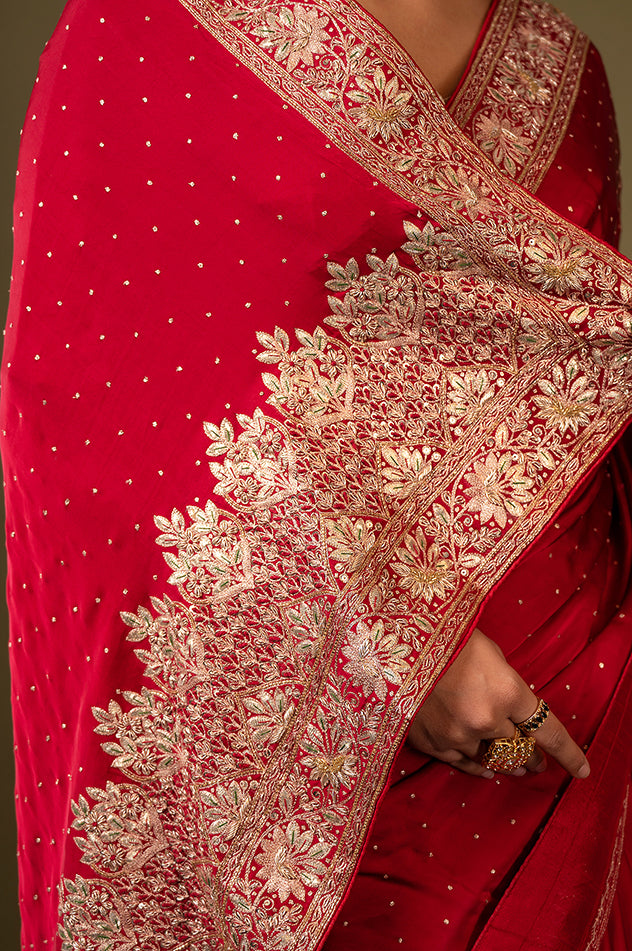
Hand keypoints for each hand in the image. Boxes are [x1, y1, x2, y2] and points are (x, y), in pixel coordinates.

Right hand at [407, 627, 589, 779]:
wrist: (390, 639)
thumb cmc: (444, 633)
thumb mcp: (488, 651)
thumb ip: (505, 682)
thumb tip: (512, 705)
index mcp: (507, 691)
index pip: (548, 731)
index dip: (568, 753)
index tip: (581, 770)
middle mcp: (486, 719)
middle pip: (519, 748)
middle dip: (531, 756)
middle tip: (536, 762)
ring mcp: (456, 734)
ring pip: (490, 759)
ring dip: (505, 763)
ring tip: (514, 767)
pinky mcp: (430, 741)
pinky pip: (460, 763)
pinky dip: (475, 766)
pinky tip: (485, 770)